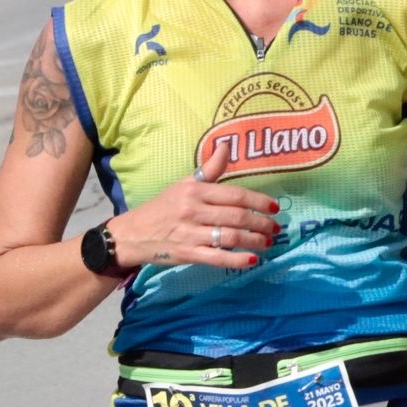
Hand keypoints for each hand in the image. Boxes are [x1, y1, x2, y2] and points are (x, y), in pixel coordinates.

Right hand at [107, 143, 276, 270]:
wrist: (131, 233)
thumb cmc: (163, 207)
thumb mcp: (184, 184)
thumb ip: (209, 170)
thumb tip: (226, 145)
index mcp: (195, 191)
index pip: (235, 195)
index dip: (258, 201)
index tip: (275, 207)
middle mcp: (193, 210)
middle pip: (236, 216)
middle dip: (261, 223)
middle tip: (275, 229)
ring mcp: (190, 233)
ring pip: (230, 237)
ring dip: (254, 241)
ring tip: (267, 243)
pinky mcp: (186, 253)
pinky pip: (217, 258)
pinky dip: (237, 260)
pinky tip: (252, 260)